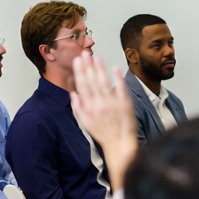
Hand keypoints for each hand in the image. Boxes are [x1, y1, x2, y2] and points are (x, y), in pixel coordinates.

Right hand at [70, 53, 136, 189]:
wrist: (120, 144)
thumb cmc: (102, 134)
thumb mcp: (85, 123)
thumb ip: (78, 108)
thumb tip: (72, 94)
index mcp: (89, 108)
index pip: (82, 86)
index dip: (80, 72)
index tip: (78, 60)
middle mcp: (99, 104)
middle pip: (92, 81)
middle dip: (88, 66)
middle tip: (85, 53)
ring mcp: (113, 104)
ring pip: (104, 82)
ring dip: (100, 68)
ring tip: (97, 57)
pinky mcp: (125, 104)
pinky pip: (121, 88)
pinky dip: (118, 78)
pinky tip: (115, 68)